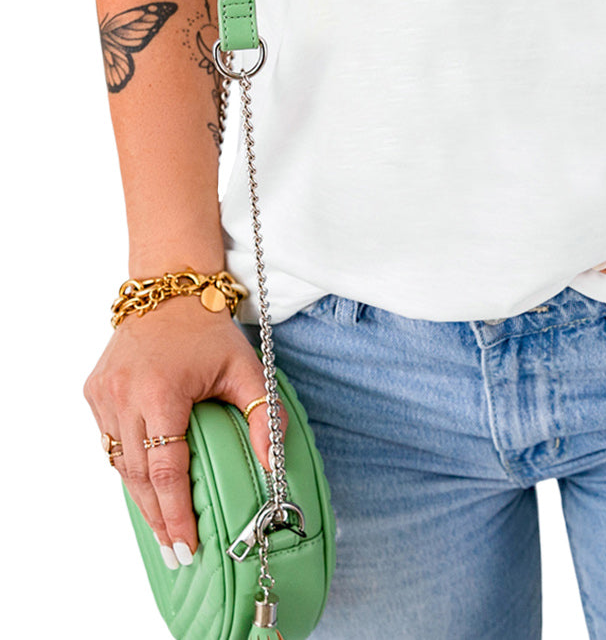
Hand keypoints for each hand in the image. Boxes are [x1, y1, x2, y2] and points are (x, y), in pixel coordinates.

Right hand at [83, 295, 287, 562]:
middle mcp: (125, 395)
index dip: (175, 514)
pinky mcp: (95, 392)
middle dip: (158, 519)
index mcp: (161, 392)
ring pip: (120, 463)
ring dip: (140, 498)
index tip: (186, 546)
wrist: (168, 289)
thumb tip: (275, 468)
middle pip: (138, 477)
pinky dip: (128, 467)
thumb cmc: (209, 331)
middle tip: (176, 553)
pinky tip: (146, 487)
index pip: (166, 470)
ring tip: (163, 529)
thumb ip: (263, 417)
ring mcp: (104, 394)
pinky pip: (110, 442)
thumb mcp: (247, 369)